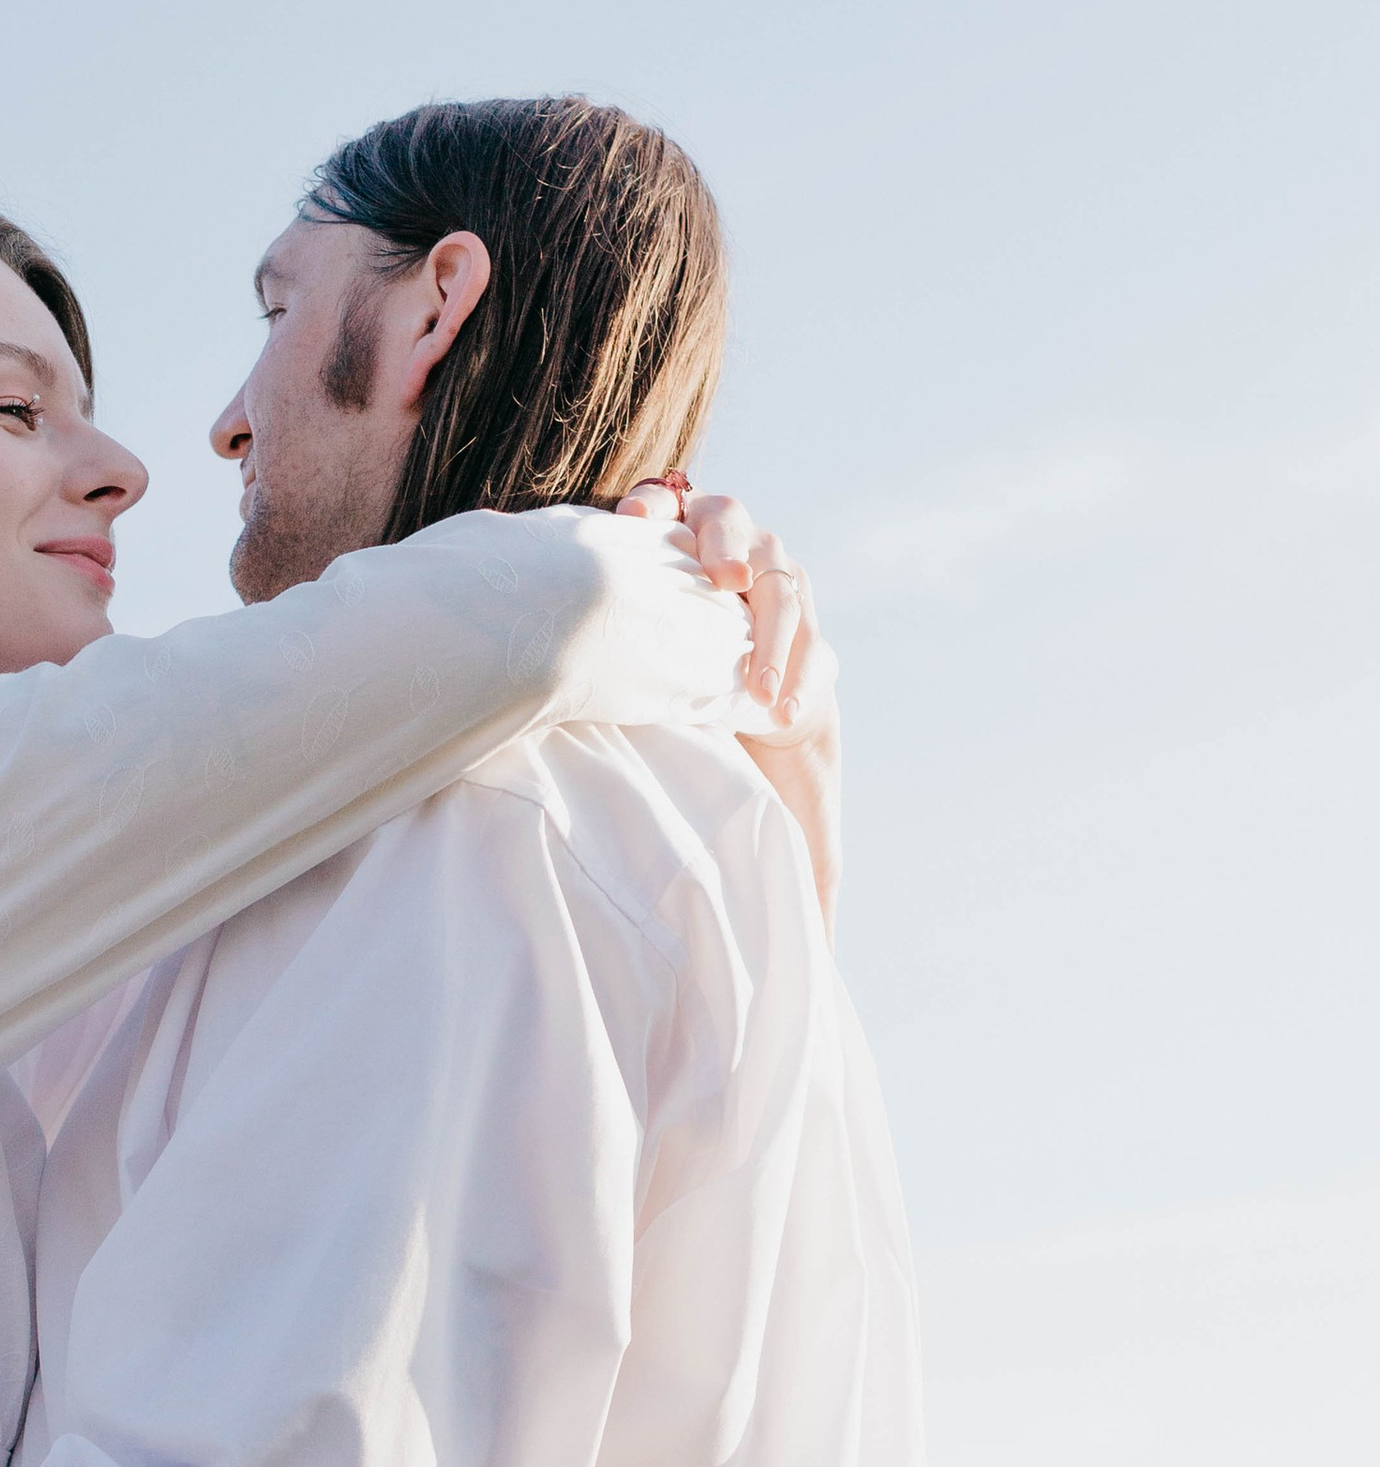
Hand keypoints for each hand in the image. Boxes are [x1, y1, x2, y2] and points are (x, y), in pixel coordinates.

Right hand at [617, 485, 841, 929]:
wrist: (684, 702)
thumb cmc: (732, 776)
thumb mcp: (774, 832)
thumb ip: (802, 886)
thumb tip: (829, 962)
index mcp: (800, 669)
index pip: (813, 656)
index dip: (797, 672)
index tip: (775, 711)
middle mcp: (767, 607)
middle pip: (785, 586)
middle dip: (770, 616)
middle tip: (743, 650)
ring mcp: (719, 567)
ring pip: (740, 530)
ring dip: (727, 544)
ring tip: (711, 570)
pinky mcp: (667, 538)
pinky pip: (673, 504)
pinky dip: (661, 507)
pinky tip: (637, 522)